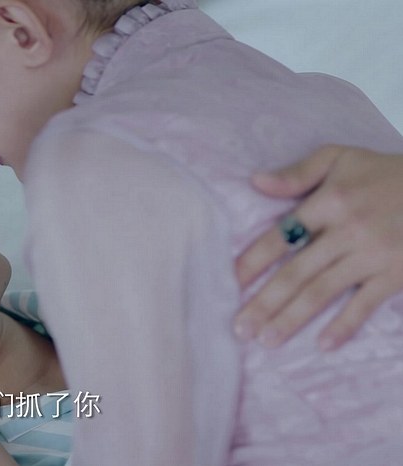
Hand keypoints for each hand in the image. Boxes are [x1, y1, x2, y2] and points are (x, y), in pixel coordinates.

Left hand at [235, 145, 402, 350]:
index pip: (281, 236)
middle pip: (296, 272)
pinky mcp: (398, 273)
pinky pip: (366, 303)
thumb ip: (297, 172)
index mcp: (329, 202)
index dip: (253, 261)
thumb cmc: (385, 172)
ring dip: (292, 319)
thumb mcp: (341, 158)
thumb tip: (255, 181)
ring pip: (323, 291)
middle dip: (265, 302)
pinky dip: (345, 325)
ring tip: (266, 340)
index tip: (229, 282)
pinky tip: (323, 345)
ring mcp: (373, 255)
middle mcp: (347, 230)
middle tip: (239, 328)